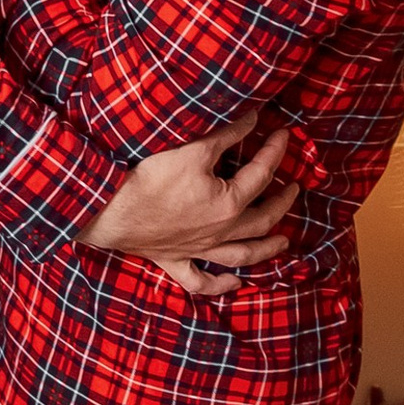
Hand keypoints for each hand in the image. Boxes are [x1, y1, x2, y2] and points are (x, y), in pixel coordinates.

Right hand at [79, 109, 298, 298]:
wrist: (110, 211)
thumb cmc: (150, 180)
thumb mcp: (192, 149)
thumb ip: (225, 135)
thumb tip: (252, 118)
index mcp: (228, 203)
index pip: (262, 174)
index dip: (275, 152)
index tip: (284, 135)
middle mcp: (220, 232)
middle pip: (261, 219)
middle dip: (282, 203)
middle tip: (294, 189)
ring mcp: (198, 250)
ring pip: (241, 254)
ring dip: (266, 249)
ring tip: (283, 242)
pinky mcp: (175, 260)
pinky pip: (200, 281)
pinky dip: (220, 285)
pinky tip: (235, 283)